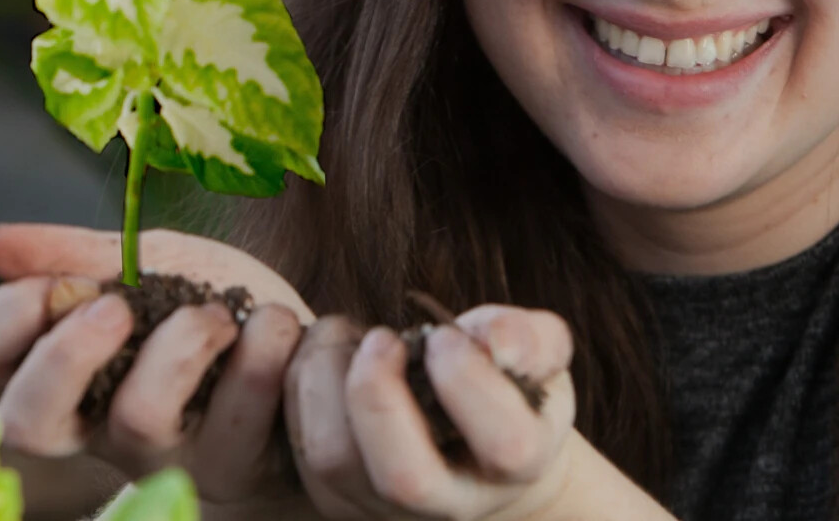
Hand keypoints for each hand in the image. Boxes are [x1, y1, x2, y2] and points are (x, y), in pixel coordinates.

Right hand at [0, 224, 314, 509]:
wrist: (303, 340)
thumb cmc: (212, 302)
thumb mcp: (146, 263)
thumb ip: (75, 256)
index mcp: (61, 368)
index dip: (0, 321)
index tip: (54, 284)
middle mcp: (97, 424)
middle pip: (27, 423)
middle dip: (64, 356)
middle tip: (115, 306)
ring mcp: (163, 454)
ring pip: (137, 418)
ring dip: (182, 342)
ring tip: (219, 312)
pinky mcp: (234, 466)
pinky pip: (233, 420)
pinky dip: (259, 353)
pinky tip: (272, 328)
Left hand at [284, 304, 578, 520]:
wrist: (480, 442)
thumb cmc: (510, 383)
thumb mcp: (540, 353)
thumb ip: (533, 339)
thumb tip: (499, 344)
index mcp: (519, 462)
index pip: (505, 443)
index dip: (470, 381)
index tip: (446, 336)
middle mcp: (454, 502)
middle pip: (404, 479)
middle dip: (379, 394)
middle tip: (382, 338)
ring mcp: (389, 510)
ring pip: (334, 462)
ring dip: (325, 381)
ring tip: (347, 336)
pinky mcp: (339, 499)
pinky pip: (299, 449)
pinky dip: (298, 389)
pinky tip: (327, 356)